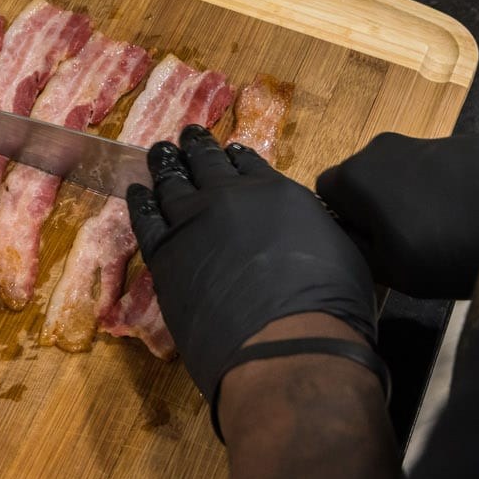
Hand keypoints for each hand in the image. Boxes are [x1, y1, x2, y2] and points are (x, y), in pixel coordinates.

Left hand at [126, 126, 375, 403]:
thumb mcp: (340, 250)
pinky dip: (140, 202)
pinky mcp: (164, 253)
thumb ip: (313, 230)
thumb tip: (305, 231)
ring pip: (172, 183)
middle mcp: (230, 197)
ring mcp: (192, 222)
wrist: (285, 342)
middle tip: (187, 137)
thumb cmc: (329, 304)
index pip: (249, 165)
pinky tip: (137, 192)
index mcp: (275, 193)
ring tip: (159, 153)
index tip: (228, 151)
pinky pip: (145, 219)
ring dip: (165, 165)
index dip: (236, 158)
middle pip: (207, 164)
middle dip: (196, 148)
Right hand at [314, 131, 478, 298]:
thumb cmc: (449, 246)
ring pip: (399, 176)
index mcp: (355, 174)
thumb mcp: (392, 270)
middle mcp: (381, 147)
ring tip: (441, 235)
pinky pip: (434, 171)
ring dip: (411, 202)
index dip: (344, 223)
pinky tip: (465, 217)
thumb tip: (349, 239)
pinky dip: (441, 192)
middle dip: (377, 210)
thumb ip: (358, 252)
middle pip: (363, 182)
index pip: (325, 195)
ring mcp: (422, 141)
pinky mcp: (461, 141)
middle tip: (404, 245)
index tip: (369, 247)